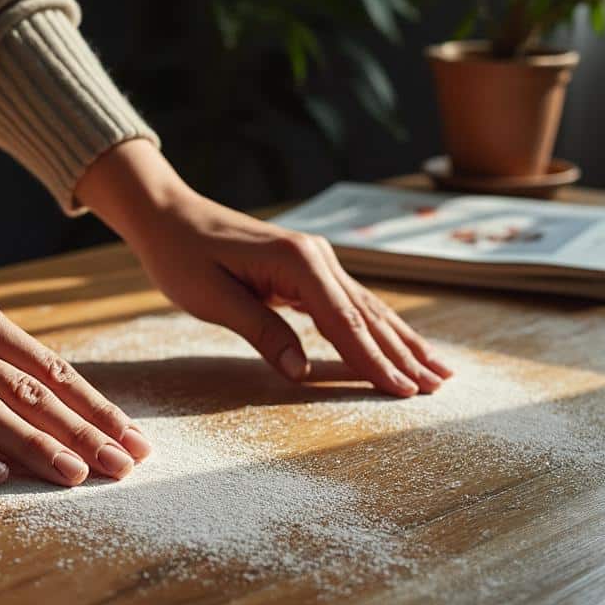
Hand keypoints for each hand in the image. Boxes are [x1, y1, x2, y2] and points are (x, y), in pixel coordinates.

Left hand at [76, 141, 452, 395]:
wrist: (167, 214)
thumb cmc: (182, 256)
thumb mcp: (214, 298)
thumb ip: (263, 333)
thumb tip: (302, 373)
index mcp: (298, 262)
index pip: (344, 321)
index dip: (374, 359)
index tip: (402, 390)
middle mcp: (316, 257)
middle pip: (368, 315)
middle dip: (404, 354)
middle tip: (438, 387)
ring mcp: (315, 260)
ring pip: (367, 309)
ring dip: (402, 341)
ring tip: (437, 369)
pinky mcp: (306, 268)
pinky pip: (350, 304)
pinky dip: (377, 327)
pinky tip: (399, 344)